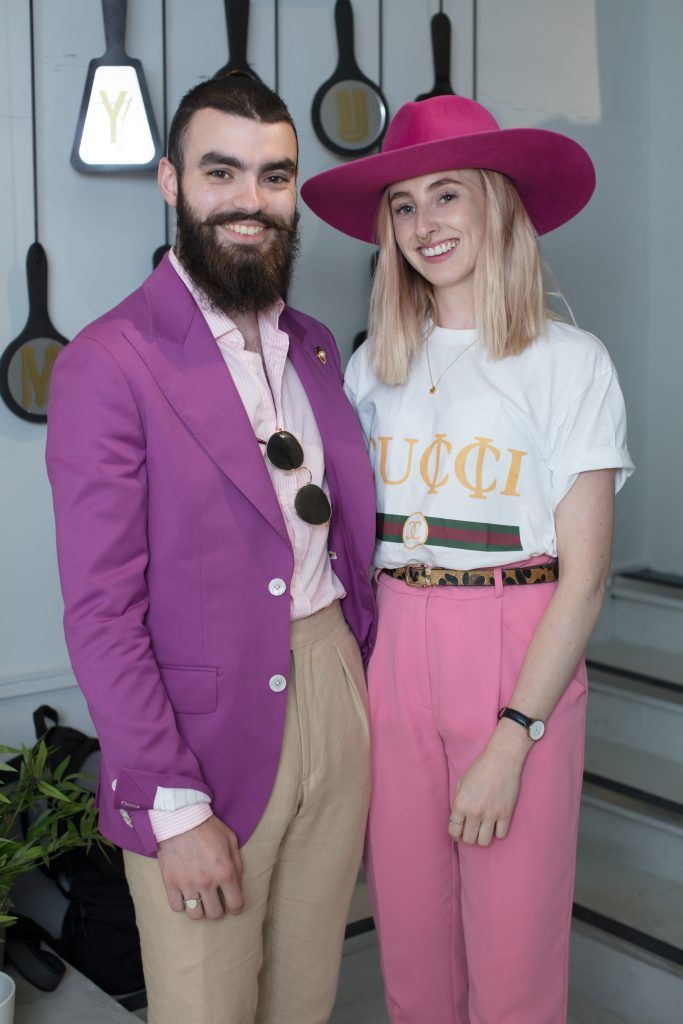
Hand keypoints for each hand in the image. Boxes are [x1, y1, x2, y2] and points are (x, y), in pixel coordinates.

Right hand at [157, 815, 243, 919]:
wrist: (180, 817)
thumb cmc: (208, 827)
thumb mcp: (231, 840)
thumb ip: (237, 864)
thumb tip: (237, 884)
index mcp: (225, 872)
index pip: (235, 904)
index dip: (236, 907)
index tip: (233, 904)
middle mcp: (206, 882)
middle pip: (215, 914)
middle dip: (218, 908)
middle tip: (215, 899)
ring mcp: (187, 884)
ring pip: (195, 915)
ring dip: (199, 908)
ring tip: (200, 898)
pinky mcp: (170, 883)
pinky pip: (177, 907)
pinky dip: (182, 904)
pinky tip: (185, 894)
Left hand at [448, 727, 528, 845]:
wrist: (502, 760)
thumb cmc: (480, 769)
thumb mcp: (462, 783)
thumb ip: (458, 802)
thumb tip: (458, 819)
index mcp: (460, 804)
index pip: (454, 832)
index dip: (456, 835)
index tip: (460, 832)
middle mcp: (474, 812)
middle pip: (469, 840)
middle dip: (469, 837)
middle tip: (472, 830)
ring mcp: (491, 814)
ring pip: (484, 842)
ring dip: (483, 837)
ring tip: (484, 829)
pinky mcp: (506, 814)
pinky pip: (501, 835)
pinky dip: (498, 832)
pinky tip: (496, 823)